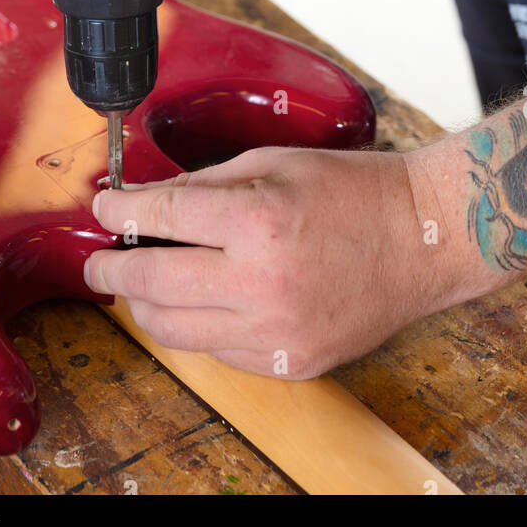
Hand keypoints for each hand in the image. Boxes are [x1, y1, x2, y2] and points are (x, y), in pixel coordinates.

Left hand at [84, 147, 433, 377]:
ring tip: (142, 284)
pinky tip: (201, 301)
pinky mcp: (291, 362)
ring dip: (146, 305)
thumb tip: (146, 203)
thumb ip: (204, 186)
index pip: (159, 218)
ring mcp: (277, 330)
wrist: (424, 238)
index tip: (104, 208)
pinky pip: (218, 351)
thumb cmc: (355, 190)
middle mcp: (262, 282)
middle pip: (151, 285)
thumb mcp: (274, 163)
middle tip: (102, 259)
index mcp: (257, 220)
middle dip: (112, 269)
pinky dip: (197, 326)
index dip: (119, 212)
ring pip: (174, 330)